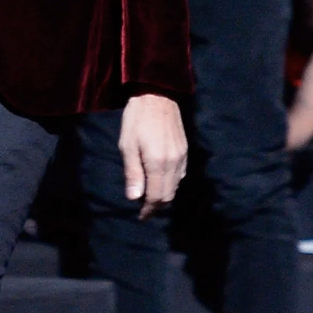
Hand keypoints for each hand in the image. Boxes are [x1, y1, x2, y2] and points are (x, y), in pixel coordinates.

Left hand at [119, 93, 187, 219]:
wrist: (157, 95)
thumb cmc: (136, 119)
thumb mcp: (127, 146)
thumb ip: (133, 173)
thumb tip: (134, 198)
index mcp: (159, 163)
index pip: (156, 196)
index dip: (148, 210)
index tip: (141, 217)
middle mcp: (174, 163)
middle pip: (168, 195)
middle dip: (156, 205)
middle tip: (143, 209)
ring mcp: (182, 157)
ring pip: (176, 186)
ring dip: (164, 195)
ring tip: (150, 198)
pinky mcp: (185, 150)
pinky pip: (180, 175)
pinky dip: (171, 184)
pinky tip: (161, 181)